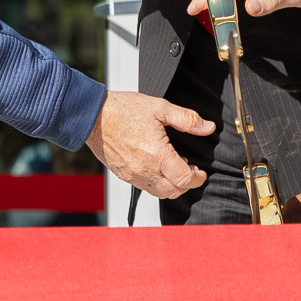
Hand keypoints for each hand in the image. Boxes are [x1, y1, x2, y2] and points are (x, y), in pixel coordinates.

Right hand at [86, 90, 214, 198]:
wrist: (93, 116)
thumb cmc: (123, 109)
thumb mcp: (160, 107)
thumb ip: (187, 119)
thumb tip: (208, 127)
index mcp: (157, 154)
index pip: (184, 179)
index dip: (197, 178)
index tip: (201, 172)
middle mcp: (144, 169)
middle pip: (174, 191)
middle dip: (187, 184)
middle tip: (191, 170)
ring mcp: (132, 175)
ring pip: (159, 193)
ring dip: (172, 185)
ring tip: (174, 167)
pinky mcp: (123, 175)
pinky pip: (145, 187)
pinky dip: (156, 183)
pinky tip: (157, 166)